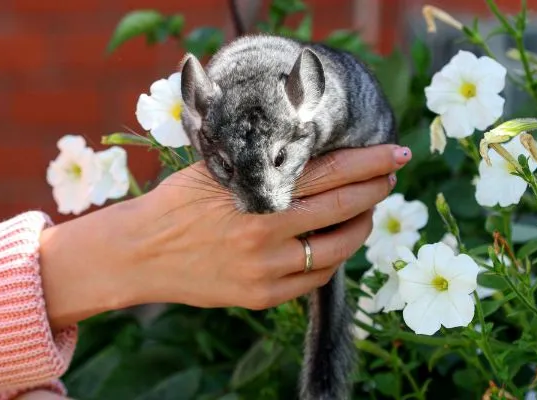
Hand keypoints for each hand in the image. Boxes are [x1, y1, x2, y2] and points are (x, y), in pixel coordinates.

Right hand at [39, 144, 410, 330]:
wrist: (141, 252)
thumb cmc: (177, 202)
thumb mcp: (218, 170)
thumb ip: (263, 164)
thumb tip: (315, 150)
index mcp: (257, 192)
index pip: (330, 172)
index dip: (369, 162)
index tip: (396, 153)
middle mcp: (266, 230)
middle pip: (342, 208)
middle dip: (374, 190)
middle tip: (389, 178)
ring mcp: (265, 268)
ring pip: (336, 250)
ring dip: (359, 228)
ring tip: (365, 213)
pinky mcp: (261, 296)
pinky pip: (314, 280)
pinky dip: (331, 260)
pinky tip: (332, 245)